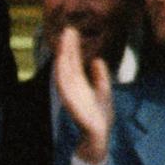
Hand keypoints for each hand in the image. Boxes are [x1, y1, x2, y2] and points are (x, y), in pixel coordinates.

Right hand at [52, 26, 112, 164]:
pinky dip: (61, 72)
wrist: (99, 135)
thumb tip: (97, 60)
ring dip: (63, 55)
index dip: (73, 47)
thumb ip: (99, 75)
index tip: (72, 32)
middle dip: (67, 47)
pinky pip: (64, 85)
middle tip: (67, 29)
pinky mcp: (70, 102)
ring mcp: (70, 94)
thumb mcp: (103, 90)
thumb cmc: (99, 116)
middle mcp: (72, 87)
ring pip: (64, 70)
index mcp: (79, 84)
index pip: (74, 62)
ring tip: (65, 40)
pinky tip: (60, 61)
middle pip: (68, 63)